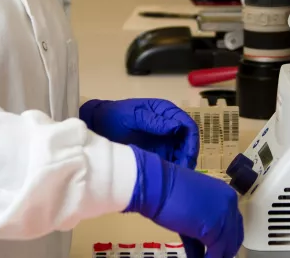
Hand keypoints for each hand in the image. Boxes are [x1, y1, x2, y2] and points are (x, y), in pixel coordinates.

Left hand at [79, 98, 198, 168]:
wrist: (98, 125)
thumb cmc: (115, 116)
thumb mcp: (133, 116)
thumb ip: (154, 121)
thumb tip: (176, 127)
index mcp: (164, 111)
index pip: (187, 125)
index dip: (191, 141)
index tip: (187, 157)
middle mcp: (168, 125)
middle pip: (188, 141)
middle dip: (188, 156)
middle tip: (183, 170)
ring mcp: (164, 139)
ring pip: (182, 153)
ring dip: (182, 164)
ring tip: (177, 176)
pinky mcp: (158, 151)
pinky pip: (172, 160)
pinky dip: (174, 168)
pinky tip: (171, 177)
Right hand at [124, 146, 242, 257]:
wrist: (158, 185)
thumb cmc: (168, 192)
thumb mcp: (193, 208)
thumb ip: (203, 229)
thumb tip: (205, 252)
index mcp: (226, 194)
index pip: (234, 225)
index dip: (225, 241)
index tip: (217, 251)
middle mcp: (230, 203)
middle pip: (234, 237)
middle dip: (222, 250)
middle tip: (211, 256)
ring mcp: (224, 215)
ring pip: (226, 247)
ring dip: (215, 256)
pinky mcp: (214, 230)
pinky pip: (216, 253)